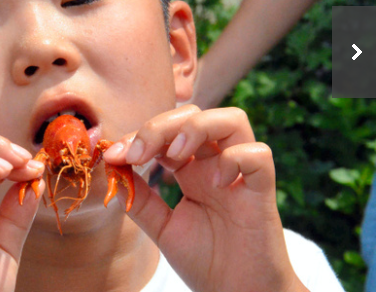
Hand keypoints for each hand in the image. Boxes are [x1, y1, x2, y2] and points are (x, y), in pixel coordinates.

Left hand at [103, 106, 308, 291]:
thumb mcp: (162, 227)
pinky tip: (217, 181)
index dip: (137, 135)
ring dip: (197, 127)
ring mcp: (240, 174)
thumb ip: (140, 199)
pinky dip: (236, 157)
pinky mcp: (262, 192)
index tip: (113, 155)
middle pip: (194, 115)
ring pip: (232, 119)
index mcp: (192, 168)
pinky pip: (259, 154)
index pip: (166, 131)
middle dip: (160, 125)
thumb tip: (112, 169)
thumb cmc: (206, 260)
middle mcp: (215, 164)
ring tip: (175, 155)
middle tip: (137, 154)